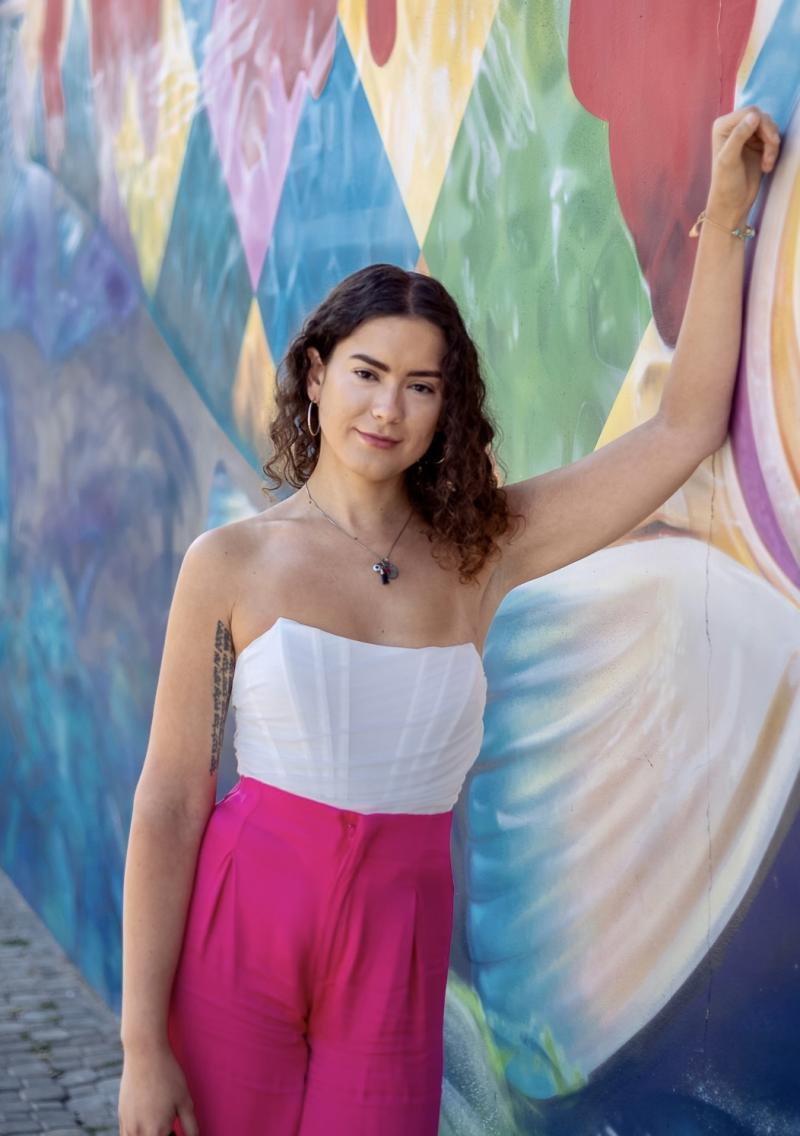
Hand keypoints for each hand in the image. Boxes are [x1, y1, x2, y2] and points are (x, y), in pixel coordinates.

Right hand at [117, 1042, 198, 1135]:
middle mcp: (138, 1133)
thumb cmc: (168, 1076)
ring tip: (161, 1123)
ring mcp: (127, 1126)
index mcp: (157, 1132)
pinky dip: (139, 1133)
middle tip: (172, 1128)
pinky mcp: (121, 1118)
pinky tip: (150, 1117)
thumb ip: (191, 1127)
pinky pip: (128, 1135)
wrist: (145, 1054)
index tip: (176, 1130)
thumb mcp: (185, 1101)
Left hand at [706, 105, 780, 226]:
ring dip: (772, 146)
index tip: (771, 141)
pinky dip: (773, 152)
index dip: (764, 124)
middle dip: (770, 136)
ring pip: (770, 128)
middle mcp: (733, 127)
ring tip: (767, 165)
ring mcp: (746, 135)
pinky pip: (772, 139)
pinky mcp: (756, 145)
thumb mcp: (729, 159)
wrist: (732, 203)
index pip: (751, 112)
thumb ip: (739, 135)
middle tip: (771, 154)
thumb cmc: (726, 183)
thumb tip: (754, 115)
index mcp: (723, 126)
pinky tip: (766, 167)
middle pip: (762, 118)